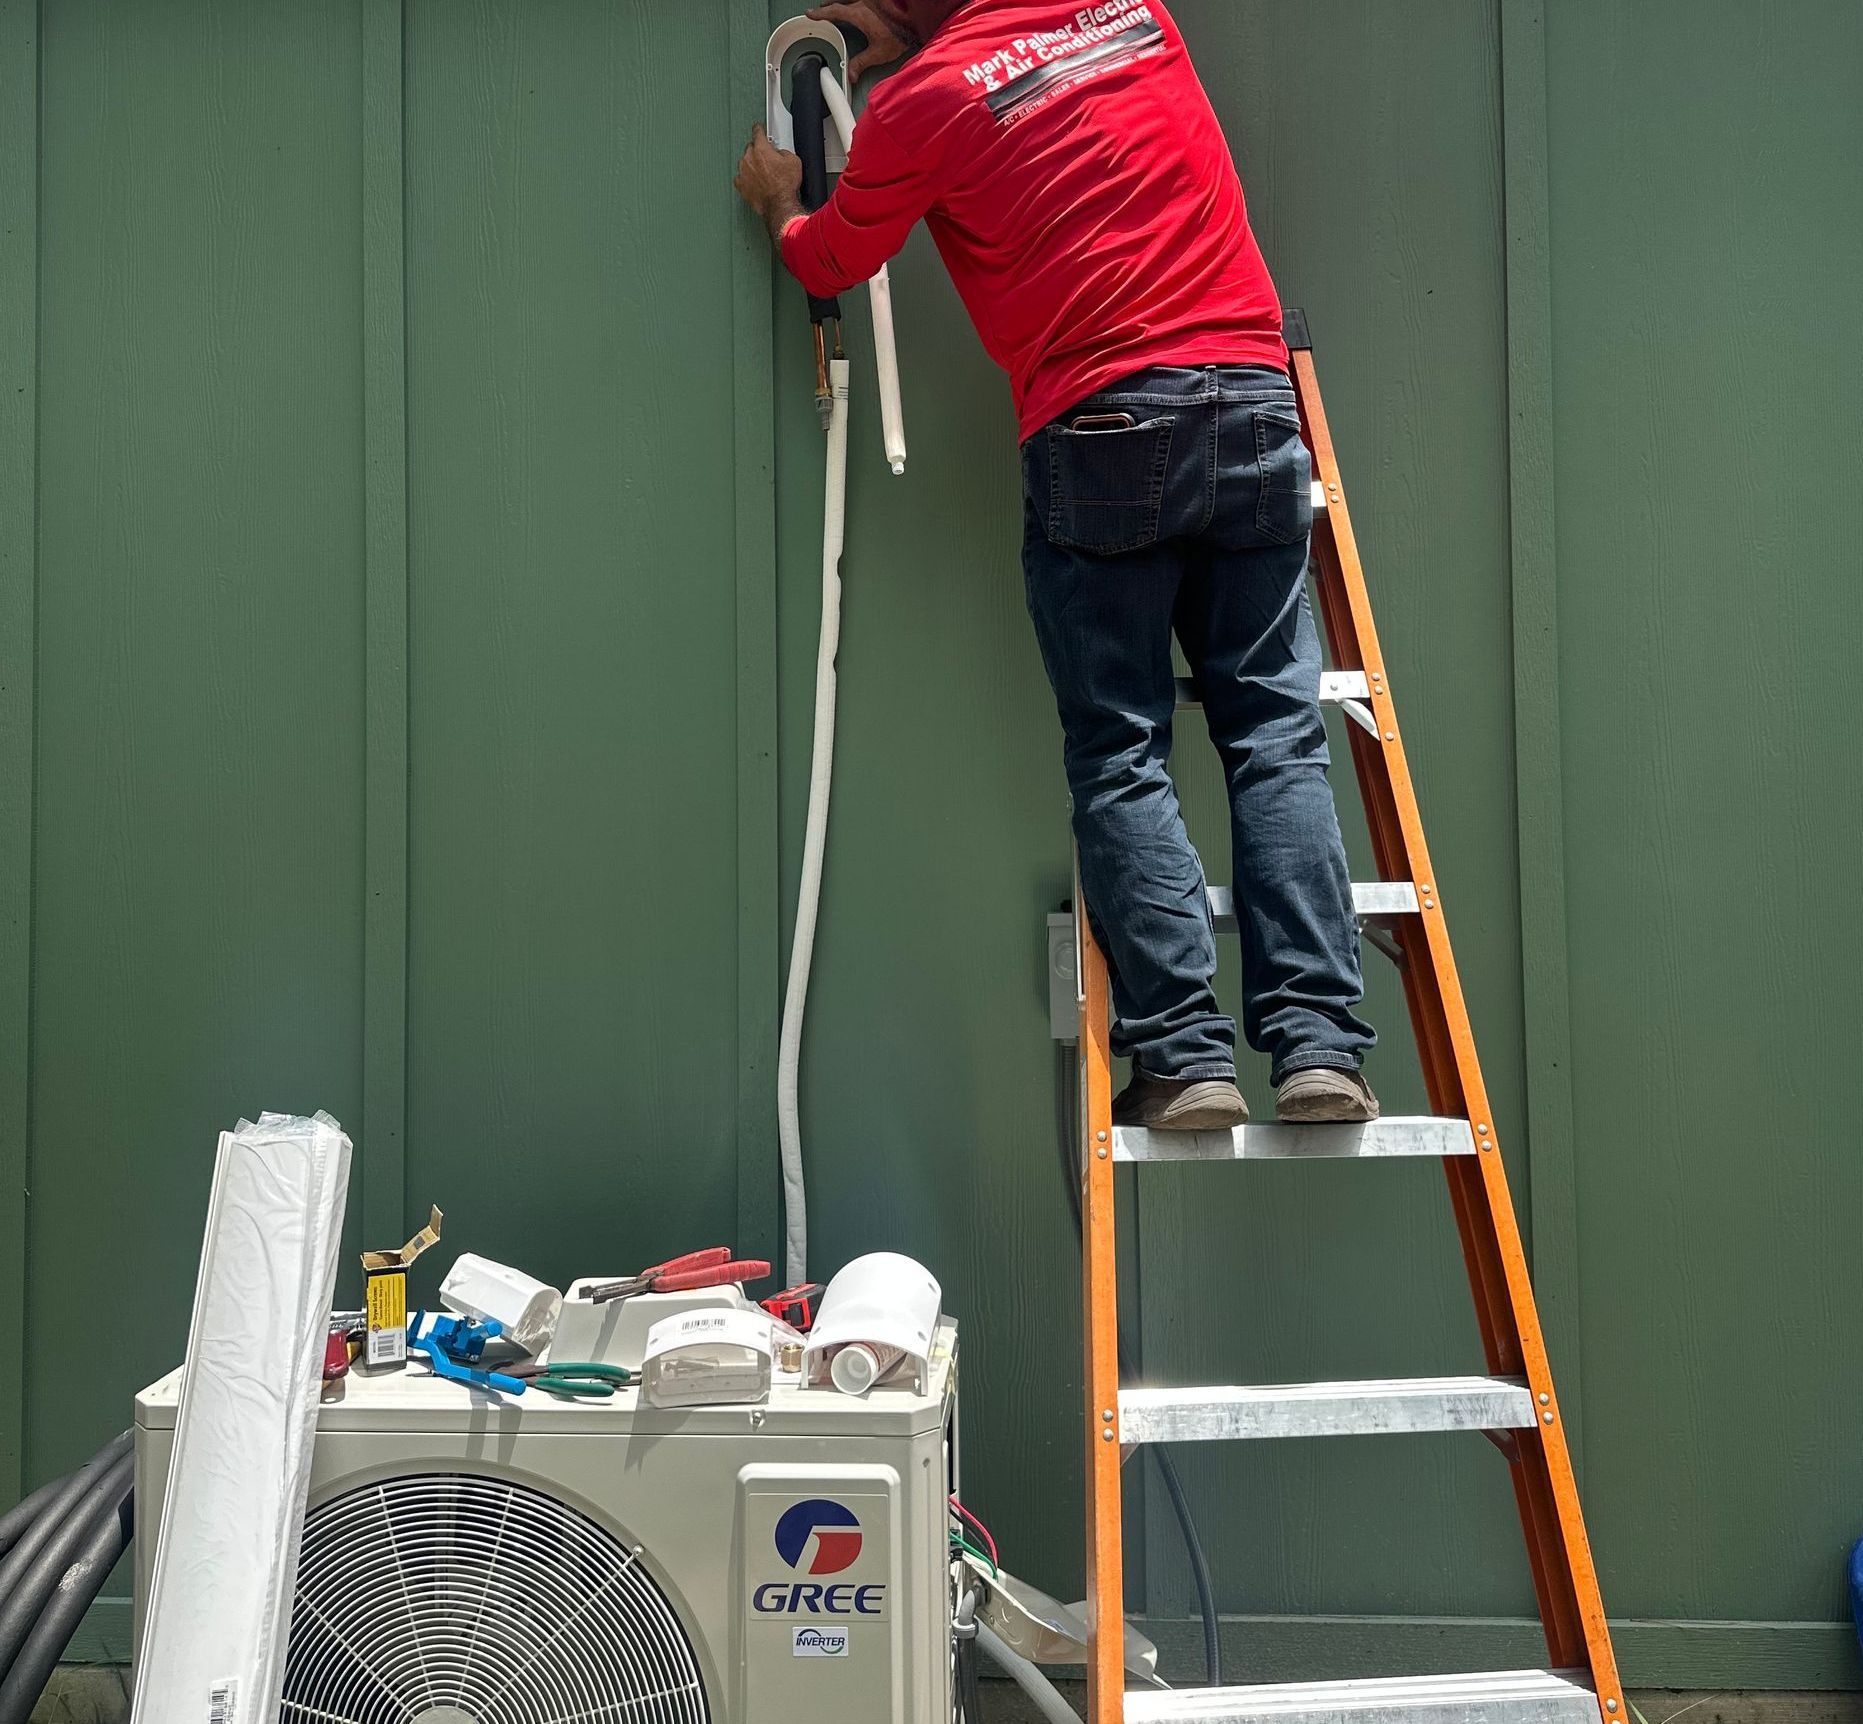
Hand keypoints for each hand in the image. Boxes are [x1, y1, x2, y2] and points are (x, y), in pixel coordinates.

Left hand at [735, 124, 804, 238]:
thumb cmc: (785, 186)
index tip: (759, 129)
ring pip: (745, 163)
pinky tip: (756, 183)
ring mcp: (742, 172)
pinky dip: (747, 179)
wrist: (779, 205)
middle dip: (758, 151)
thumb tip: (780, 153)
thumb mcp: (793, 161)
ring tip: (764, 174)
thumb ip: (783, 152)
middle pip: (750, 148)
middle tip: (768, 160)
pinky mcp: (740, 185)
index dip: (759, 129)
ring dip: (752, 165)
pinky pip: (741, 178)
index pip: (757, 132)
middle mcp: (749, 158)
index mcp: (761, 148)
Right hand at [807, 2, 912, 82]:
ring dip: (843, 1)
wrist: (918, 19)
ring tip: (837, 5)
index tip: (811, 14)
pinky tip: (861, 7)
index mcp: (859, 14)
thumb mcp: (878, 53)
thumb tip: (851, 74)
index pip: (834, 12)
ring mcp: (873, 0)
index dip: (821, 14)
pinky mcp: (882, 0)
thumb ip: (862, 62)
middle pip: (841, 1)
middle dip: (830, 4)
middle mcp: (864, 2)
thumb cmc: (900, 33)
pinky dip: (857, 3)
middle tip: (823, 8)